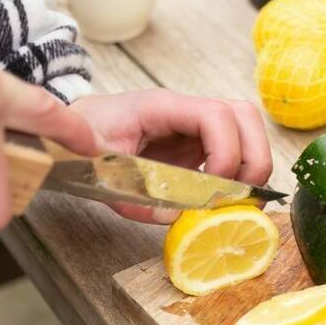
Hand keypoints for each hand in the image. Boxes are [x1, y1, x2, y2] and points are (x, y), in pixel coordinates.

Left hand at [71, 90, 273, 222]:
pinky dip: (238, 174)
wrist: (72, 133)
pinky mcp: (194, 145)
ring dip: (251, 165)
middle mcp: (184, 111)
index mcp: (160, 107)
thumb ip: (134, 195)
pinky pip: (231, 149)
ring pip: (245, 129)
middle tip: (241, 198)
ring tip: (237, 201)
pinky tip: (223, 200)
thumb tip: (174, 217)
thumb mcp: (100, 172)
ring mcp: (192, 126)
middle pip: (244, 115)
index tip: (215, 188)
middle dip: (253, 158)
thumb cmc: (83, 143)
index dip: (226, 152)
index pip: (215, 115)